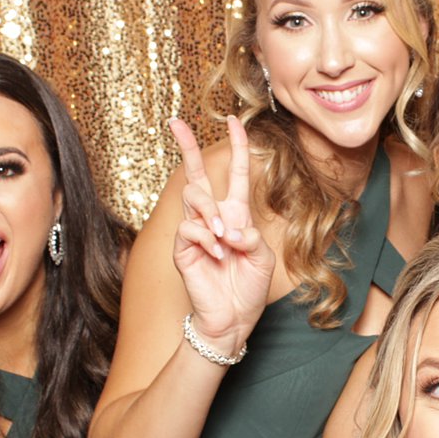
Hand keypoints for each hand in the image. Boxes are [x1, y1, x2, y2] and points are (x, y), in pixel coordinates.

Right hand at [170, 115, 274, 355]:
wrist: (232, 318)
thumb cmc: (248, 288)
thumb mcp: (263, 259)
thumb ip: (252, 237)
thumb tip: (229, 228)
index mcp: (236, 214)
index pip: (235, 174)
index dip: (237, 146)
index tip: (233, 119)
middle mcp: (213, 217)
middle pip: (195, 174)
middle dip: (186, 146)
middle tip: (175, 122)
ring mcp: (195, 231)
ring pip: (193, 197)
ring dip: (211, 214)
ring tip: (224, 238)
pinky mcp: (182, 247)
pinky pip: (190, 229)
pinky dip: (207, 240)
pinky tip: (216, 255)